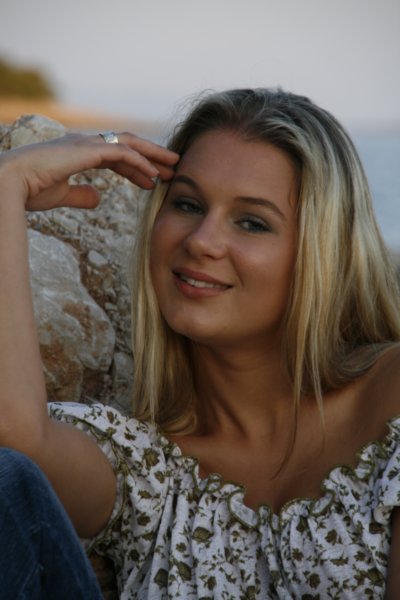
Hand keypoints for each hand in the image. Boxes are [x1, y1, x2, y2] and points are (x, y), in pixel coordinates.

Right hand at [0, 132, 179, 210]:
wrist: (10, 183)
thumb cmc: (28, 189)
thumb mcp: (61, 195)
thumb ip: (80, 195)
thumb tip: (98, 198)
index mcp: (79, 153)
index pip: (116, 156)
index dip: (137, 168)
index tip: (152, 181)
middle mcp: (85, 144)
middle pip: (128, 146)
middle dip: (152, 157)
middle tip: (173, 168)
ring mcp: (86, 145)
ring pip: (129, 145)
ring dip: (153, 157)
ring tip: (173, 168)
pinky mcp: (86, 151)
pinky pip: (121, 155)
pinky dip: (140, 164)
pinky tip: (154, 176)